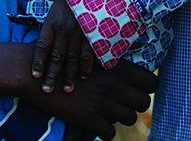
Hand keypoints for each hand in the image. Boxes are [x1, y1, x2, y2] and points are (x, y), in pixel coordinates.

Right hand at [23, 55, 154, 140]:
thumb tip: (134, 67)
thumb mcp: (92, 56)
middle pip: (144, 102)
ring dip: (123, 117)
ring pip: (130, 118)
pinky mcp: (89, 119)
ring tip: (114, 112)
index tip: (141, 89)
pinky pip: (110, 133)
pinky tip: (100, 123)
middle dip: (138, 104)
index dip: (149, 88)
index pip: (151, 82)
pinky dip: (106, 130)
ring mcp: (102, 103)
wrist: (39, 75)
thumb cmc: (66, 63)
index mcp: (118, 68)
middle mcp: (114, 86)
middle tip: (128, 103)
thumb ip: (113, 63)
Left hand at [33, 0, 94, 93]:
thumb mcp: (58, 6)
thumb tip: (46, 43)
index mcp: (52, 21)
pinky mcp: (93, 32)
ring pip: (72, 58)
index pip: (42, 46)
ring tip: (66, 90)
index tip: (35, 76)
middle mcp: (64, 28)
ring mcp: (79, 31)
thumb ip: (52, 25)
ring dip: (69, 76)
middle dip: (51, 76)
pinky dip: (86, 67)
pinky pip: (88, 54)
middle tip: (46, 91)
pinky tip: (83, 77)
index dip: (38, 62)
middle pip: (55, 56)